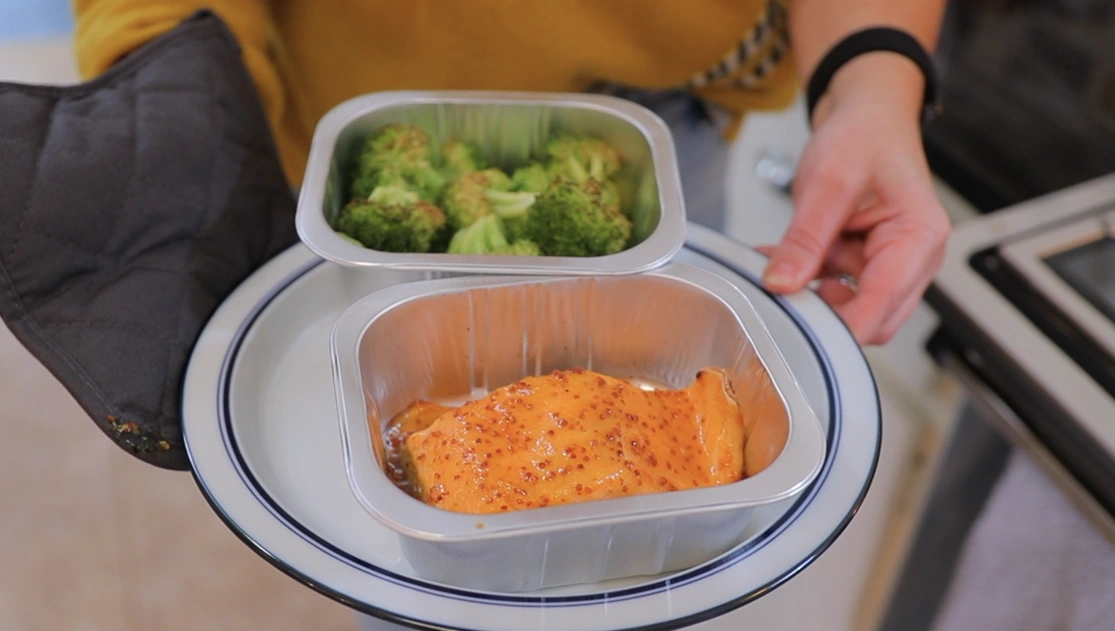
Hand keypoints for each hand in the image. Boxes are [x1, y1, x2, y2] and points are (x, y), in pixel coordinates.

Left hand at [759, 54, 950, 345]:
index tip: (795, 326)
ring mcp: (893, 264)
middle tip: (779, 292)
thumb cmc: (863, 136)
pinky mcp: (869, 262)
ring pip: (850, 308)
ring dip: (811, 293)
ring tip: (777, 263)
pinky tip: (782, 259)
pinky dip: (808, 280)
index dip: (838, 327)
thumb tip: (781, 285)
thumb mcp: (827, 182)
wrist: (867, 113)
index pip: (880, 308)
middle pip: (872, 320)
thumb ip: (804, 239)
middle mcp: (915, 259)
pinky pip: (837, 289)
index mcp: (919, 239)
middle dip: (824, 313)